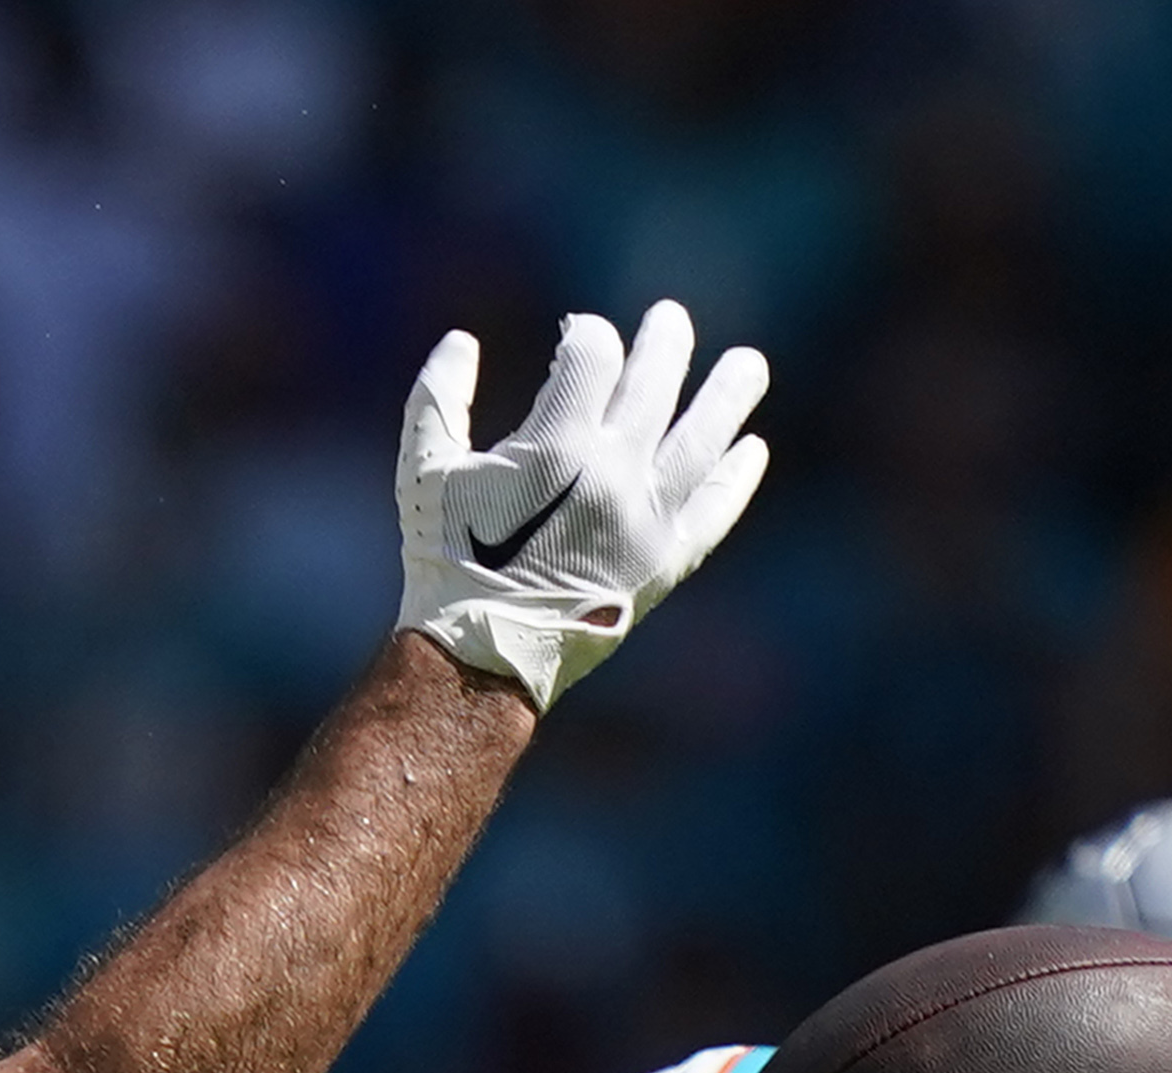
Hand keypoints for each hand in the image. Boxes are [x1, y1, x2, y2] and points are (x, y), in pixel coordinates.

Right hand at [393, 301, 769, 711]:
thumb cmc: (444, 560)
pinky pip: (715, 510)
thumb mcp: (421, 474)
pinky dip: (736, 478)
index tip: (575, 339)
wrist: (478, 656)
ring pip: (705, 437)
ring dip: (731, 393)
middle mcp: (612, 473)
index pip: (592, 356)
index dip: (585, 334)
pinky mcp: (664, 561)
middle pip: (656, 380)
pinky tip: (751, 449)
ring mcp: (647, 517)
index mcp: (555, 447)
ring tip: (748, 363)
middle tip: (668, 318)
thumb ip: (436, 399)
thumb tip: (460, 341)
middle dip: (663, 340)